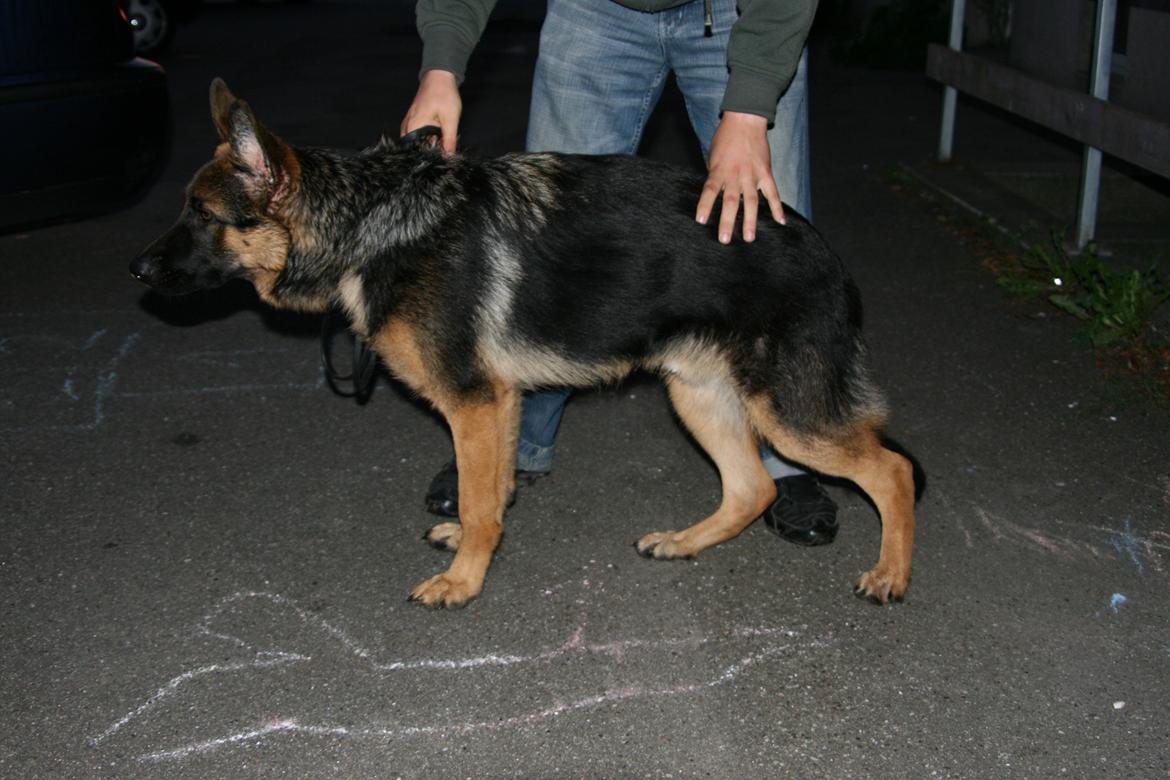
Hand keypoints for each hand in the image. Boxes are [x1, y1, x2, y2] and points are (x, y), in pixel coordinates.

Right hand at [400, 69, 460, 154]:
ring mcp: (408, 123)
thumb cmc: (444, 94)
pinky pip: (417, 136)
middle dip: (428, 152)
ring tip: (440, 142)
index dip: (428, 158)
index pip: (416, 151)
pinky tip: (436, 136)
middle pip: (415, 148)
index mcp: (413, 126)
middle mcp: (407, 126)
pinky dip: (426, 138)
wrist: (439, 76)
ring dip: (427, 145)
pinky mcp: (413, 121)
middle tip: (442, 152)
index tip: (440, 160)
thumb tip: (448, 157)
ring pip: (416, 143)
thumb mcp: (450, 120)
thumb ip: (449, 140)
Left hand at [695, 111, 785, 242]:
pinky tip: (781, 222)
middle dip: (727, 221)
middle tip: (725, 240)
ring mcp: (752, 175)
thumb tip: (713, 194)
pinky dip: (778, 207)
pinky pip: (773, 193)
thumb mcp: (713, 156)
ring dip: (750, 220)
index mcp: (719, 170)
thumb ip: (715, 176)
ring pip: (752, 202)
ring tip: (749, 238)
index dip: (705, 205)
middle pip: (731, 202)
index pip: (710, 191)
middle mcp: (736, 175)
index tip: (700, 220)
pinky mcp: (766, 173)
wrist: (745, 120)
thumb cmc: (725, 139)